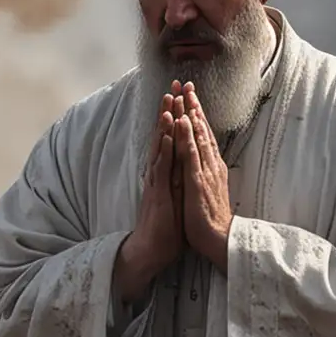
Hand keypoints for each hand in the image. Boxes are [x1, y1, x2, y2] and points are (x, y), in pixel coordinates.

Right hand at [113, 94, 181, 305]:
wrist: (150, 251)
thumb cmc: (165, 228)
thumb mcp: (176, 198)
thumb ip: (178, 181)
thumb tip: (185, 168)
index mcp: (166, 174)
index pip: (172, 140)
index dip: (177, 119)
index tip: (182, 96)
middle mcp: (159, 174)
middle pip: (165, 137)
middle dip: (169, 111)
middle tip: (172, 86)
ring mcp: (157, 182)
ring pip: (161, 147)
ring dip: (165, 124)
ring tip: (168, 101)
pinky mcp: (158, 194)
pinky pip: (162, 168)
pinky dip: (165, 150)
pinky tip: (168, 135)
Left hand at [174, 81, 232, 271]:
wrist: (220, 240)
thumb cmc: (212, 219)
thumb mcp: (208, 190)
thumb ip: (206, 174)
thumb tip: (206, 163)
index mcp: (210, 166)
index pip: (203, 135)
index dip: (196, 114)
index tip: (188, 95)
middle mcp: (210, 164)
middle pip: (201, 129)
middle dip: (192, 105)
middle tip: (185, 83)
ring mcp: (204, 171)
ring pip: (196, 136)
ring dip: (189, 114)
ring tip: (182, 94)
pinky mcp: (197, 181)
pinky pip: (190, 154)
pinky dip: (185, 136)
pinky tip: (180, 121)